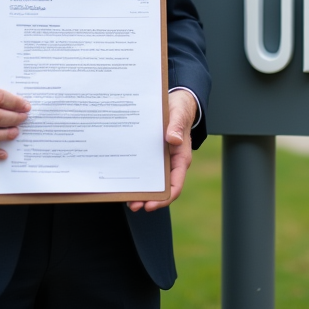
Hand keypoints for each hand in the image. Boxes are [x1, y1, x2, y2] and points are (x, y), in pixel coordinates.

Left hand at [129, 89, 197, 212]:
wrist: (176, 102)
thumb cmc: (178, 110)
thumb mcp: (177, 115)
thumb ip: (175, 127)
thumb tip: (173, 139)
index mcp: (181, 158)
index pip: (175, 185)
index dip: (164, 198)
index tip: (151, 205)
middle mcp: (172, 163)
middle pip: (163, 188)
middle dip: (149, 200)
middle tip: (134, 205)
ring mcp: (162, 161)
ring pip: (154, 182)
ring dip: (142, 192)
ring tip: (128, 201)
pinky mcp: (154, 156)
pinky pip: (147, 171)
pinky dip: (138, 179)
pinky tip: (127, 182)